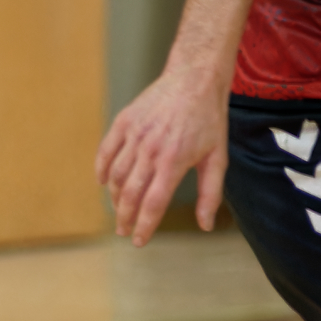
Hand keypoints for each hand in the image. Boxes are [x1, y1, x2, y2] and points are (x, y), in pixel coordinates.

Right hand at [95, 71, 228, 245]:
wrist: (196, 79)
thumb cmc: (210, 119)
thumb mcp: (218, 157)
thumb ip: (210, 194)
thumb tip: (205, 225)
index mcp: (174, 161)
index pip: (153, 204)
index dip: (144, 227)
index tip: (139, 242)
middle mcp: (150, 149)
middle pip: (130, 194)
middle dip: (125, 218)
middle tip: (124, 231)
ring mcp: (134, 135)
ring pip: (116, 176)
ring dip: (115, 198)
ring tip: (120, 210)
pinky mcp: (124, 122)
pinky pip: (105, 152)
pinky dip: (101, 170)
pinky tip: (104, 183)